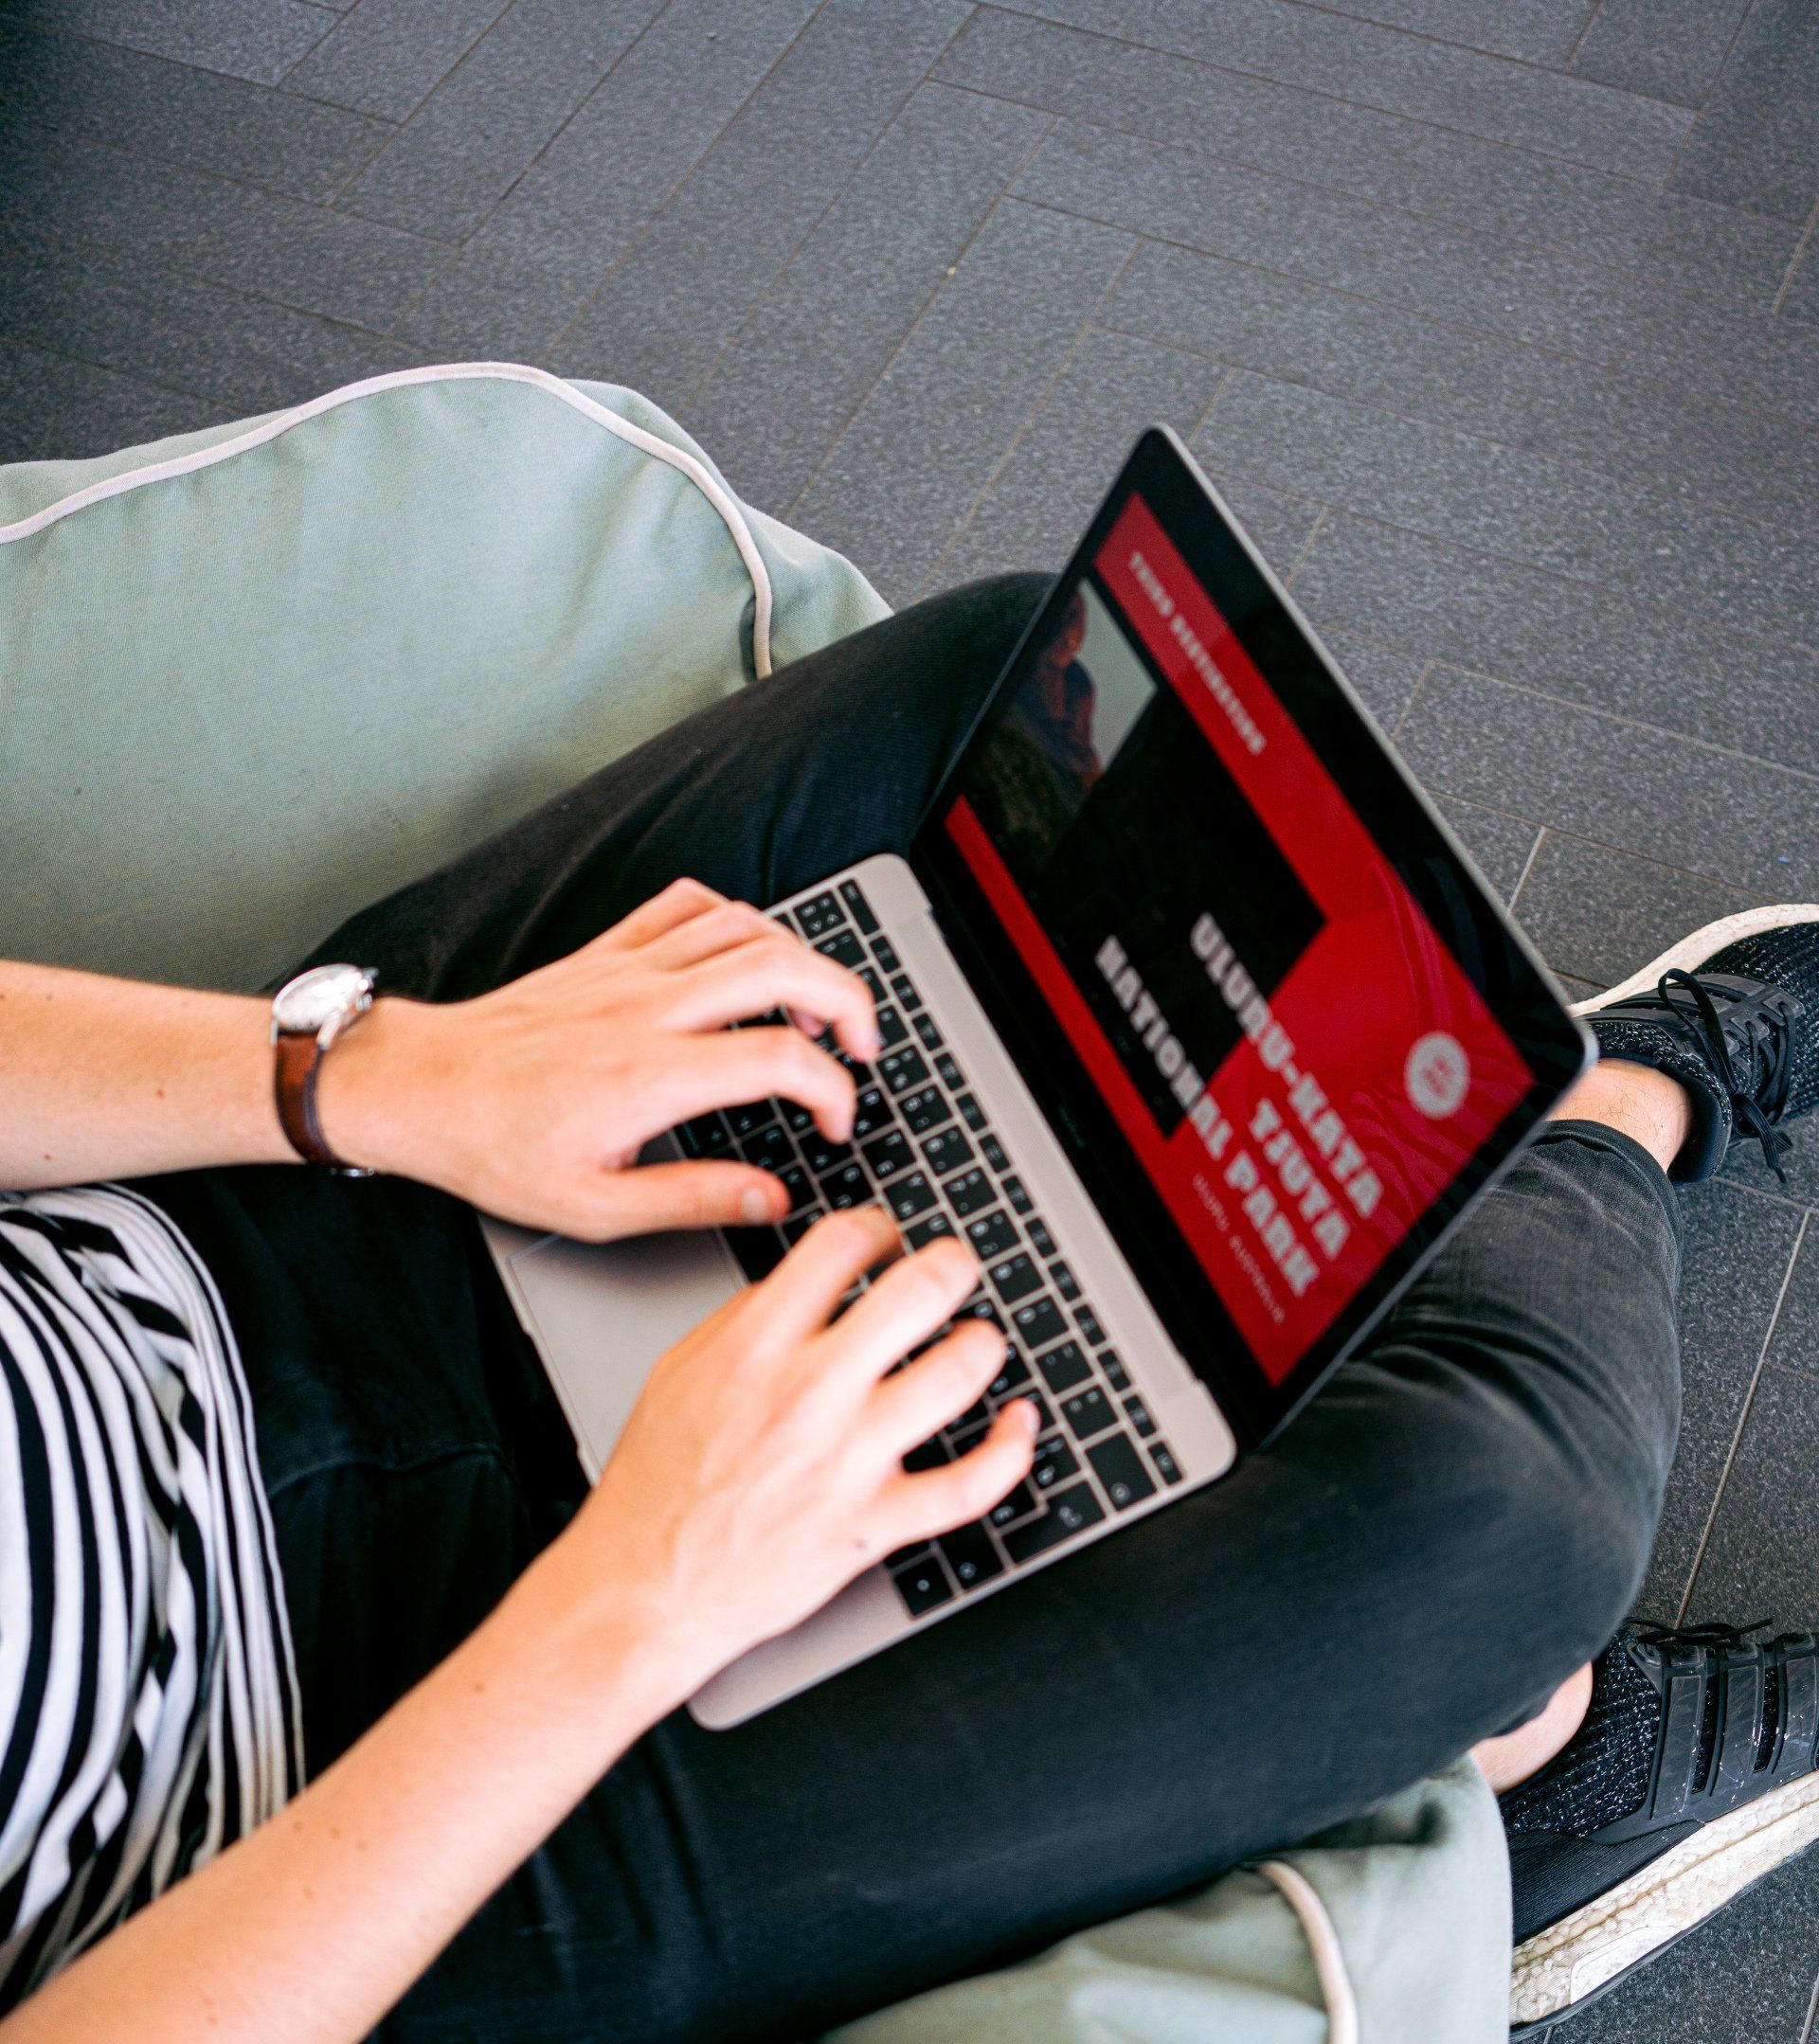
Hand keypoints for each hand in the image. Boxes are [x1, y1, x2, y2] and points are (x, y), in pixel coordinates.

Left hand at [321, 879, 880, 1238]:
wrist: (422, 1089)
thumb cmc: (496, 1149)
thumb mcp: (596, 1206)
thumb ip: (696, 1199)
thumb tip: (773, 1199)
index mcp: (653, 1075)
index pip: (782, 1059)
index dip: (833, 1091)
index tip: (834, 1123)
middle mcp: (649, 1008)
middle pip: (783, 969)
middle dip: (849, 1000)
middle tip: (864, 1044)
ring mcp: (629, 969)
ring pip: (745, 928)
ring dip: (802, 957)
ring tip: (818, 1003)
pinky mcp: (607, 952)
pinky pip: (687, 904)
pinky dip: (734, 917)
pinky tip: (746, 952)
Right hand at [536, 1207, 1038, 1703]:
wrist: (644, 1586)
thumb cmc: (656, 1484)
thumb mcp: (679, 1369)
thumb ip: (746, 1317)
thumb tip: (809, 1281)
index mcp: (756, 1346)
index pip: (842, 1245)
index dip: (879, 1228)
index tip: (887, 1240)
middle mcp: (809, 1394)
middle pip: (917, 1293)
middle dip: (952, 1265)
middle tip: (956, 1268)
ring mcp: (848, 1461)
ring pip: (956, 1376)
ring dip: (983, 1345)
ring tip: (978, 1339)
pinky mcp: (874, 1525)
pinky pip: (970, 1485)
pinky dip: (1011, 1449)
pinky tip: (1019, 1422)